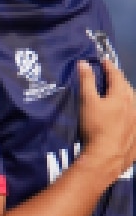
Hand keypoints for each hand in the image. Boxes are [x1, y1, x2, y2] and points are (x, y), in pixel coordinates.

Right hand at [78, 58, 135, 175]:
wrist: (107, 155)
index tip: (104, 60)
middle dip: (119, 80)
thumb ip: (86, 81)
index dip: (109, 67)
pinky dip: (131, 113)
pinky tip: (127, 117)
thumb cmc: (96, 126)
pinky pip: (135, 119)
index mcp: (121, 95)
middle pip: (128, 88)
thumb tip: (84, 63)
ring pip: (134, 103)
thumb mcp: (87, 101)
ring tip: (120, 94)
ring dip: (127, 96)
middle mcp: (133, 105)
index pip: (116, 76)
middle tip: (112, 76)